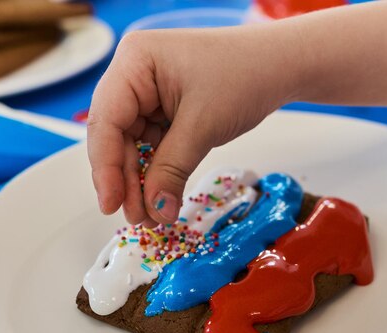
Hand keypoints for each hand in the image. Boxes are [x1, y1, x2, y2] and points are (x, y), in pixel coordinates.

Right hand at [87, 24, 299, 225]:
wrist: (280, 65)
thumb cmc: (246, 74)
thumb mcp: (203, 125)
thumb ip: (172, 169)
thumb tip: (155, 211)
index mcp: (134, 62)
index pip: (106, 120)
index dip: (105, 167)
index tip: (111, 203)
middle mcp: (134, 76)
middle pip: (116, 137)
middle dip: (127, 180)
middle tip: (138, 217)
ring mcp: (148, 94)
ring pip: (132, 147)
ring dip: (142, 182)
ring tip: (152, 216)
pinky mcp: (163, 110)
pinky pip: (152, 146)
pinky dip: (157, 173)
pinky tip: (161, 198)